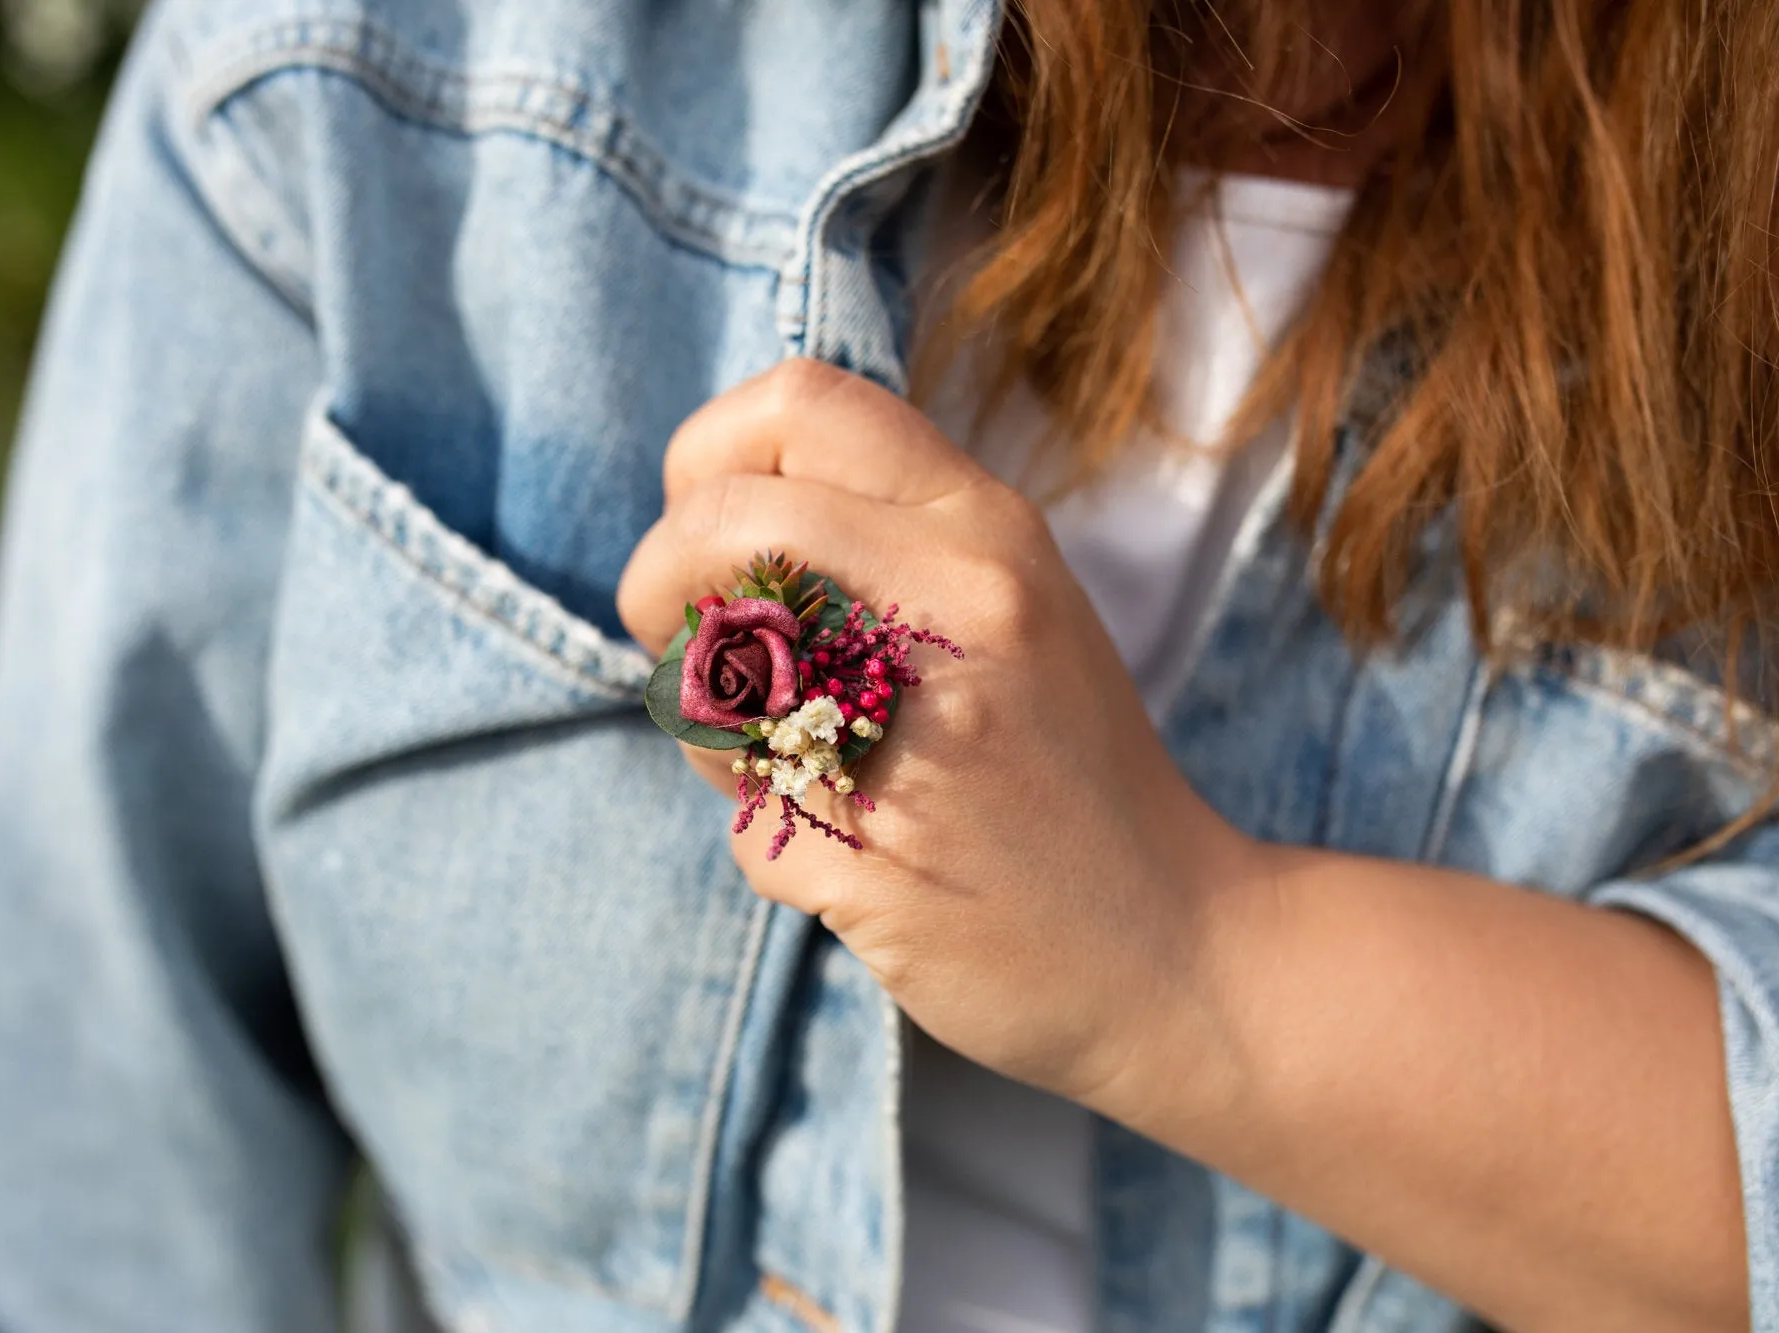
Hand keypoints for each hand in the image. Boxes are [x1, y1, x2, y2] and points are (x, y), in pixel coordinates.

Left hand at [617, 359, 1261, 1110]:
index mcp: (986, 530)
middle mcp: (956, 604)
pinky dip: (774, 841)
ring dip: (709, 728)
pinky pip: (744, 821)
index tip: (713, 532)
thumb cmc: (1073, 773)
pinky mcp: (872, 854)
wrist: (1181, 952)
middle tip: (694, 650)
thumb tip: (718, 517)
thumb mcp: (1015, 605)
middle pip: (714, 520)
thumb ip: (890, 539)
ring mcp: (914, 730)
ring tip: (800, 762)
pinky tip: (863, 855)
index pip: (796, 404)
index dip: (709, 459)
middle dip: (658, 584)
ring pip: (700, 681)